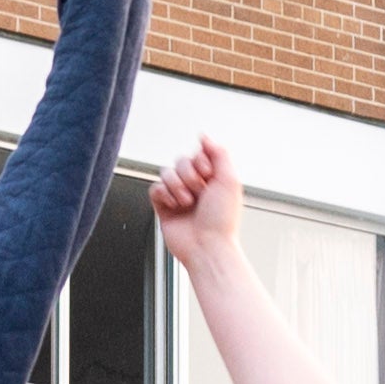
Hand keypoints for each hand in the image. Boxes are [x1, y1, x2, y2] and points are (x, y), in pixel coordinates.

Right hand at [149, 135, 242, 271]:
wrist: (207, 246)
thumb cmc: (222, 220)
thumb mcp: (230, 180)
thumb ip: (219, 153)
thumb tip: (204, 137)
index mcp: (212, 179)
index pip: (197, 154)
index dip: (200, 162)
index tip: (208, 176)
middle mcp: (195, 186)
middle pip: (180, 161)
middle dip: (188, 175)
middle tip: (199, 192)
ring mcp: (179, 196)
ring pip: (166, 173)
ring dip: (176, 186)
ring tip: (187, 202)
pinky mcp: (164, 207)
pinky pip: (154, 188)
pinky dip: (163, 195)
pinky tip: (174, 205)